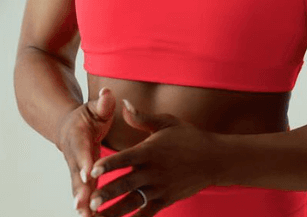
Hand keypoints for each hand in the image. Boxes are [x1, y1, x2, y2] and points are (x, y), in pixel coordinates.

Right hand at [57, 87, 116, 215]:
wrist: (66, 125)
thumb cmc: (86, 116)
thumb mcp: (94, 107)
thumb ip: (102, 103)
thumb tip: (108, 93)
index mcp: (78, 136)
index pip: (81, 149)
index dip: (84, 162)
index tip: (89, 174)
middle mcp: (74, 154)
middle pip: (76, 173)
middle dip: (80, 190)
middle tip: (82, 205)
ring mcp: (75, 168)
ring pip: (77, 187)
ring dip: (81, 202)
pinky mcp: (81, 178)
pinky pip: (83, 193)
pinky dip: (87, 206)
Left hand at [87, 100, 219, 215]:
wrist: (216, 159)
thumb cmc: (188, 137)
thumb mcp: (166, 122)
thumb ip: (142, 117)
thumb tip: (123, 102)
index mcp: (149, 151)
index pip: (125, 159)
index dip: (108, 165)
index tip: (92, 171)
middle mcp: (153, 172)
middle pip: (126, 184)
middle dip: (107, 194)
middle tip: (90, 202)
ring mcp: (160, 188)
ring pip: (134, 202)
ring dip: (115, 211)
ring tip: (97, 216)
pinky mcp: (167, 200)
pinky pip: (148, 213)